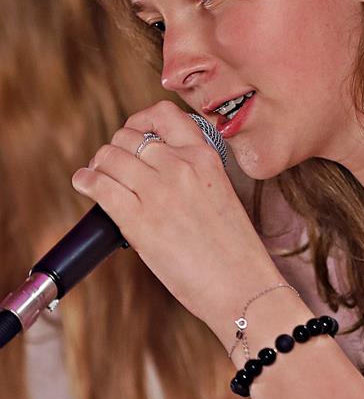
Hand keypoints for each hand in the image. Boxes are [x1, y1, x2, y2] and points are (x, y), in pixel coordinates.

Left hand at [72, 100, 283, 343]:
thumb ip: (191, 175)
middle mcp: (180, 166)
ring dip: (99, 164)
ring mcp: (158, 191)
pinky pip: (99, 186)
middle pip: (128, 136)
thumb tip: (151, 170)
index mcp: (205, 157)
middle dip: (116, 148)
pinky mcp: (139, 221)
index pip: (163, 114)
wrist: (242, 284)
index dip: (140, 120)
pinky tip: (85, 184)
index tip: (135, 133)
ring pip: (109, 156)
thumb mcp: (220, 193)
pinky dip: (86, 181)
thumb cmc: (233, 250)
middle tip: (113, 165)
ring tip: (97, 175)